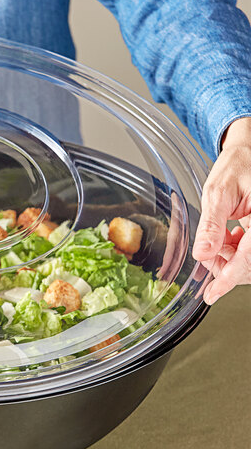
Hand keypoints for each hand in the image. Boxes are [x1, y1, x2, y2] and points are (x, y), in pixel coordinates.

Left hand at [192, 117, 250, 303]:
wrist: (248, 154)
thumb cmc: (238, 166)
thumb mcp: (218, 193)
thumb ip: (211, 226)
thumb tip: (203, 254)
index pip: (249, 258)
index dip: (228, 279)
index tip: (212, 294)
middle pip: (250, 264)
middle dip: (225, 267)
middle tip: (206, 255)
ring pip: (250, 262)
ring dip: (230, 259)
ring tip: (217, 241)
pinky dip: (236, 252)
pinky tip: (227, 239)